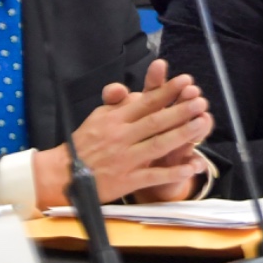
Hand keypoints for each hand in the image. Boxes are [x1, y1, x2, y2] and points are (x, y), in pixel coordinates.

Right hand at [32, 58, 212, 207]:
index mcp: (115, 119)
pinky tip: (191, 166)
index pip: (145, 102)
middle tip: (200, 100)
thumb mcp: (98, 117)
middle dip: (180, 110)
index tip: (185, 81)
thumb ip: (117, 104)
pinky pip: (153, 175)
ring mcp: (125, 159)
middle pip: (156, 121)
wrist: (61, 175)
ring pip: (158, 145)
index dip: (167, 92)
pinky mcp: (126, 180)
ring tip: (202, 124)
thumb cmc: (82, 144)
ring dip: (182, 134)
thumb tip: (130, 90)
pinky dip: (172, 172)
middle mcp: (122, 137)